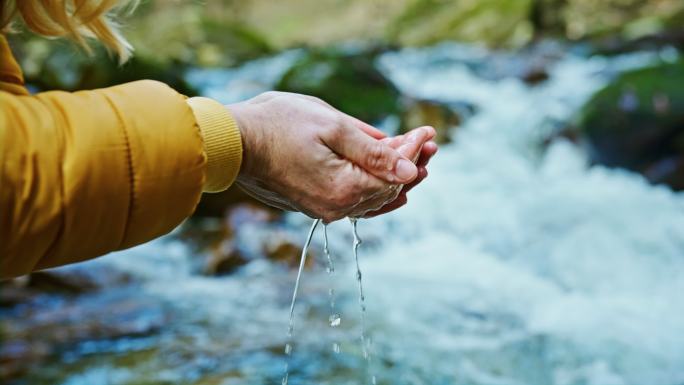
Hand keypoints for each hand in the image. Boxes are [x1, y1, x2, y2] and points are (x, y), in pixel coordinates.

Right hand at [227, 91, 433, 222]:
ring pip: (374, 198)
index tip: (428, 131)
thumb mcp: (332, 127)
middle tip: (429, 143)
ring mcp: (325, 209)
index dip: (414, 151)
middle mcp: (338, 207)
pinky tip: (390, 189)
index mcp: (345, 188)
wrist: (235, 142)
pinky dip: (376, 192)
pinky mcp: (314, 205)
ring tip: (418, 160)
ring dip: (396, 178)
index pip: (394, 174)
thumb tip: (409, 170)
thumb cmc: (279, 124)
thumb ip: (374, 151)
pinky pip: (357, 204)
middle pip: (388, 189)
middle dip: (411, 164)